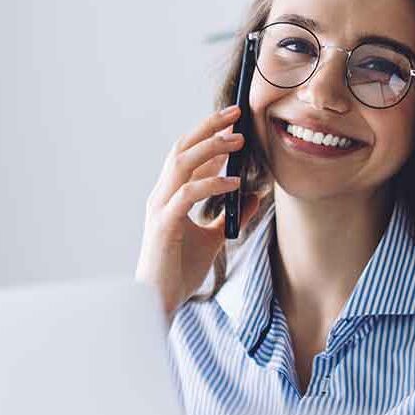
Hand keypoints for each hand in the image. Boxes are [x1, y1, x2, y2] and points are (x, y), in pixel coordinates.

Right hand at [134, 104, 262, 318]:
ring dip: (211, 148)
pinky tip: (234, 182)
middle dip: (209, 128)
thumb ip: (231, 215)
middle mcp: (161, 195)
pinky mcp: (164, 225)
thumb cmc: (180, 270)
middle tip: (237, 114)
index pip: (187, 155)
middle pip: (182, 149)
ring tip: (238, 140)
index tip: (234, 121)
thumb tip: (254, 196)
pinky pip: (188, 195)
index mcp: (169, 195)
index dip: (209, 135)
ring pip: (182, 164)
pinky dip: (212, 184)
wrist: (160, 300)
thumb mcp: (214, 238)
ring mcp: (160, 208)